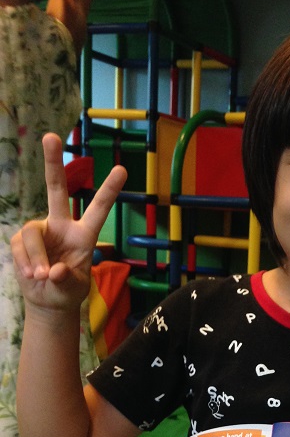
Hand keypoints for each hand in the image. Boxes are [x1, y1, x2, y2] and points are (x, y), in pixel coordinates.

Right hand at [12, 133, 126, 312]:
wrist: (47, 300)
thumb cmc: (68, 291)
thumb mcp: (74, 289)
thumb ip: (68, 280)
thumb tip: (54, 272)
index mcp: (84, 234)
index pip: (98, 209)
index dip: (109, 190)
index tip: (122, 169)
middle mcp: (62, 225)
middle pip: (57, 189)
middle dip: (52, 163)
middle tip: (50, 136)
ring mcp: (40, 230)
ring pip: (33, 233)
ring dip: (36, 258)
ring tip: (42, 278)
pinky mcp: (22, 240)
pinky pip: (20, 247)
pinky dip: (25, 263)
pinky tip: (32, 276)